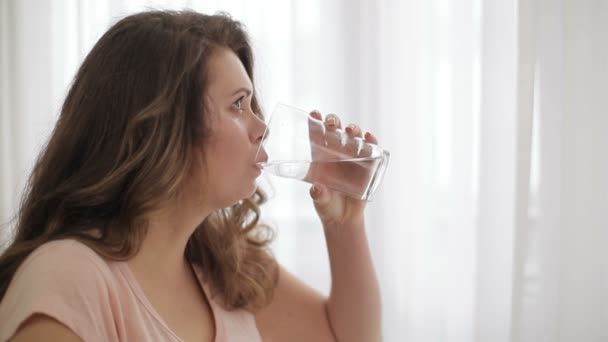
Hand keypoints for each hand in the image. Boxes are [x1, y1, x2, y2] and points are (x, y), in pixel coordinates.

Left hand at [305, 110, 378, 226]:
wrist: (344, 219)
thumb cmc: (326, 206)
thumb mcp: (320, 201)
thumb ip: (318, 195)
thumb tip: (317, 188)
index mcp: (320, 157)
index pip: (316, 135)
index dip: (314, 122)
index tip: (313, 113)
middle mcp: (336, 153)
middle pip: (335, 130)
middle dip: (334, 121)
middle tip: (331, 123)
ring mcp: (353, 157)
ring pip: (353, 136)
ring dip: (353, 129)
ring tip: (350, 131)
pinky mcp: (368, 164)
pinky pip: (371, 149)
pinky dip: (371, 141)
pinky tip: (370, 138)